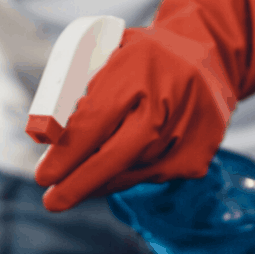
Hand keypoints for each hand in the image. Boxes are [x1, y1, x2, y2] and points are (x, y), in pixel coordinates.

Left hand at [34, 0, 254, 211]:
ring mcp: (187, 130)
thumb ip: (77, 87)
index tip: (44, 176)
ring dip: (99, 181)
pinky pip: (151, 176)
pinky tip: (110, 174)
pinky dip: (125, 177)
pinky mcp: (197, 155)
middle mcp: (167, 99)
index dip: (67, 153)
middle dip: (80, 183)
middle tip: (52, 201)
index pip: (96, 119)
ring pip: (131, 171)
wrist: (210, 58)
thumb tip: (46, 136)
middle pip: (117, 155)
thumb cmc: (142, 57)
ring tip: (76, 184)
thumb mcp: (108, 51)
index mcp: (137, 66)